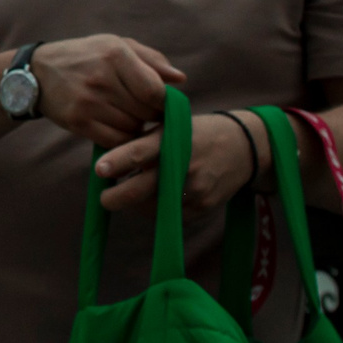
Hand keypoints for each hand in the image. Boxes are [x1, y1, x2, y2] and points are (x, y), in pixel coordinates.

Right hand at [29, 35, 186, 146]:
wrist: (37, 71)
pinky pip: (114, 140)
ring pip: (132, 128)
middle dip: (151, 115)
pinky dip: (121, 138)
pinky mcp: (78, 121)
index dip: (164, 102)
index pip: (155, 89)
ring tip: (128, 116)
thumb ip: (151, 59)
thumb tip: (181, 79)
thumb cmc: (85, 56)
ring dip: (136, 127)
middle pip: (146, 111)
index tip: (162, 103)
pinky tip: (116, 126)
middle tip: (145, 111)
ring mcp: (88, 101)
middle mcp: (102, 77)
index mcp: (115, 53)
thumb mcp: (115, 45)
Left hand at [92, 108, 268, 214]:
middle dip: (115, 198)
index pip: (138, 152)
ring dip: (135, 205)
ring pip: (151, 207)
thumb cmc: (197, 132)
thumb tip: (106, 156)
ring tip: (130, 193)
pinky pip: (169, 217)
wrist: (244, 147)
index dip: (116, 162)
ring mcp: (194, 189)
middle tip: (104, 198)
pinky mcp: (203, 207)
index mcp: (171, 139)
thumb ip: (144, 139)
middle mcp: (182, 165)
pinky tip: (154, 200)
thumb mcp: (172, 125)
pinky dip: (155, 211)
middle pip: (140, 190)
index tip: (98, 170)